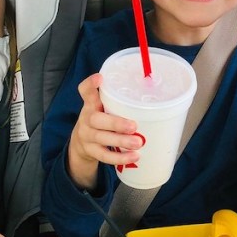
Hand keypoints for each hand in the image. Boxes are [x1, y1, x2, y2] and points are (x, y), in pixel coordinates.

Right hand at [65, 73, 144, 189]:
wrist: (80, 144)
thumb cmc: (100, 120)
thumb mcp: (103, 108)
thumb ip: (119, 102)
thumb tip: (155, 99)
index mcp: (91, 104)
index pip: (85, 91)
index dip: (91, 84)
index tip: (100, 78)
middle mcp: (86, 119)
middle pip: (96, 119)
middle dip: (115, 123)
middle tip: (133, 126)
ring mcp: (87, 136)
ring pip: (101, 138)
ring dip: (121, 141)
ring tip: (138, 143)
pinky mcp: (91, 151)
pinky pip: (104, 156)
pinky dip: (120, 158)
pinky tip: (134, 156)